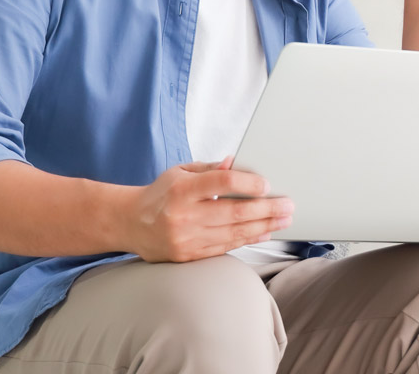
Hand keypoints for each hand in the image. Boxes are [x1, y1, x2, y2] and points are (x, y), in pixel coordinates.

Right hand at [124, 155, 294, 262]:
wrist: (131, 224)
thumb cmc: (161, 194)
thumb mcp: (180, 172)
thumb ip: (209, 170)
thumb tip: (236, 163)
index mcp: (181, 190)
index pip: (221, 183)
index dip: (248, 184)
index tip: (267, 185)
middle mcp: (183, 216)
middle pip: (233, 212)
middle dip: (266, 209)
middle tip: (287, 206)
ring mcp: (186, 239)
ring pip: (233, 233)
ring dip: (263, 226)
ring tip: (283, 220)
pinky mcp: (188, 255)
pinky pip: (225, 247)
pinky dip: (247, 239)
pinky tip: (264, 232)